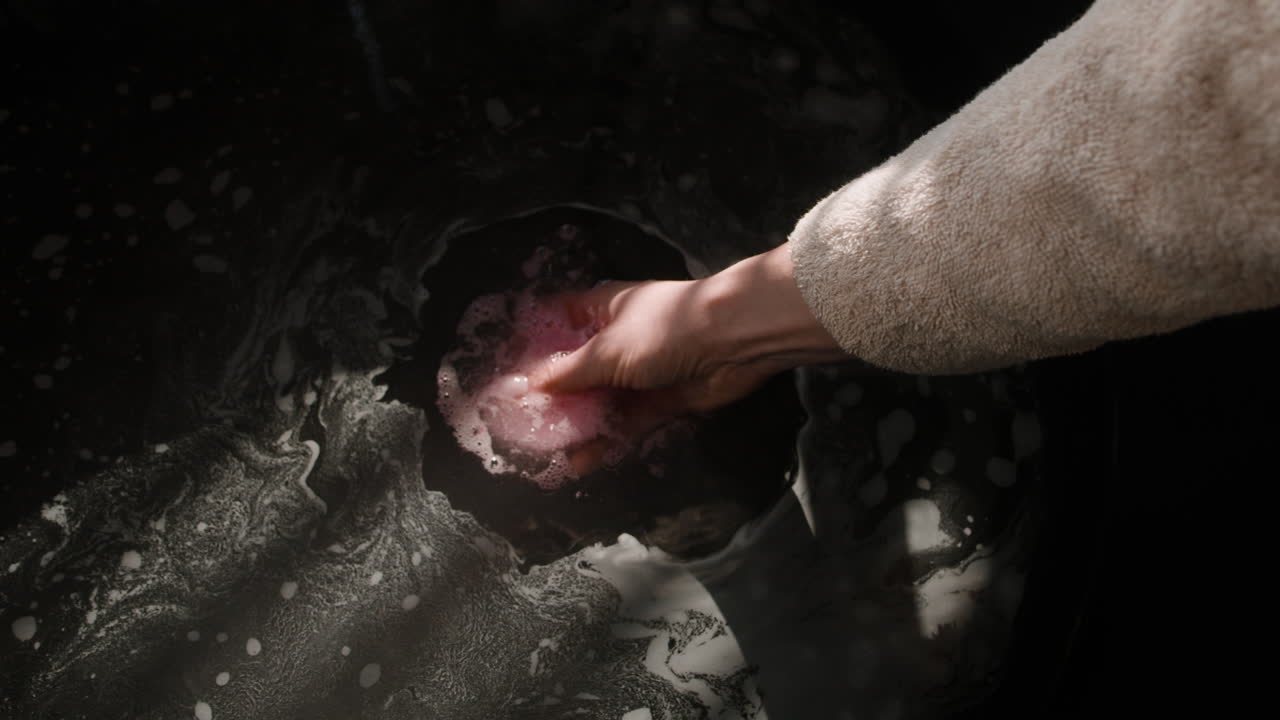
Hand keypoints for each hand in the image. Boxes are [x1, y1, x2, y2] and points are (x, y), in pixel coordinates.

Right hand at [533, 243, 846, 470]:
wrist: (732, 343)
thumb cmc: (663, 330)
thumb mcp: (606, 351)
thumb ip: (568, 373)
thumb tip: (530, 386)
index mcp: (603, 309)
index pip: (560, 320)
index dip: (535, 342)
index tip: (508, 372)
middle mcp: (619, 339)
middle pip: (579, 368)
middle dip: (554, 394)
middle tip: (521, 423)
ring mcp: (642, 371)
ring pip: (602, 400)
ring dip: (579, 424)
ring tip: (548, 451)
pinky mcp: (662, 399)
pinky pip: (627, 422)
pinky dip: (607, 440)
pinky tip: (582, 462)